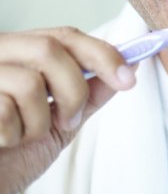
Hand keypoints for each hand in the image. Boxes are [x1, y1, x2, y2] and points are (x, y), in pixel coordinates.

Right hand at [0, 27, 135, 193]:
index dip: (101, 53)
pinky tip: (2, 141)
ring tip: (23, 136)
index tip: (127, 78)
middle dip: (73, 90)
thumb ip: (90, 94)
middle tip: (69, 120)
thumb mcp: (60, 124)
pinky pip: (5, 109)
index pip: (65, 36)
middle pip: (50, 48)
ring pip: (30, 82)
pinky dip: (13, 135)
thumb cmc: (11, 158)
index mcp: (21, 54)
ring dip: (39, 121)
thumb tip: (129, 66)